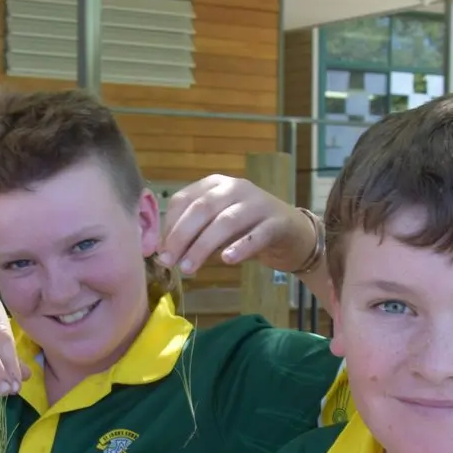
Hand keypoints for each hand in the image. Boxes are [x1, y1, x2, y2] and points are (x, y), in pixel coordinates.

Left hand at [155, 174, 321, 275]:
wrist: (292, 234)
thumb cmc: (246, 229)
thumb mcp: (216, 226)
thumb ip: (193, 233)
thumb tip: (162, 251)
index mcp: (215, 184)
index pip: (184, 199)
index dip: (169, 225)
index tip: (159, 251)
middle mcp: (235, 188)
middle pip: (202, 209)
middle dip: (180, 236)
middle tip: (168, 262)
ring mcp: (258, 203)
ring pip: (225, 222)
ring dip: (203, 246)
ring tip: (188, 268)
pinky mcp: (277, 222)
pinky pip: (256, 235)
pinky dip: (240, 247)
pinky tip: (227, 260)